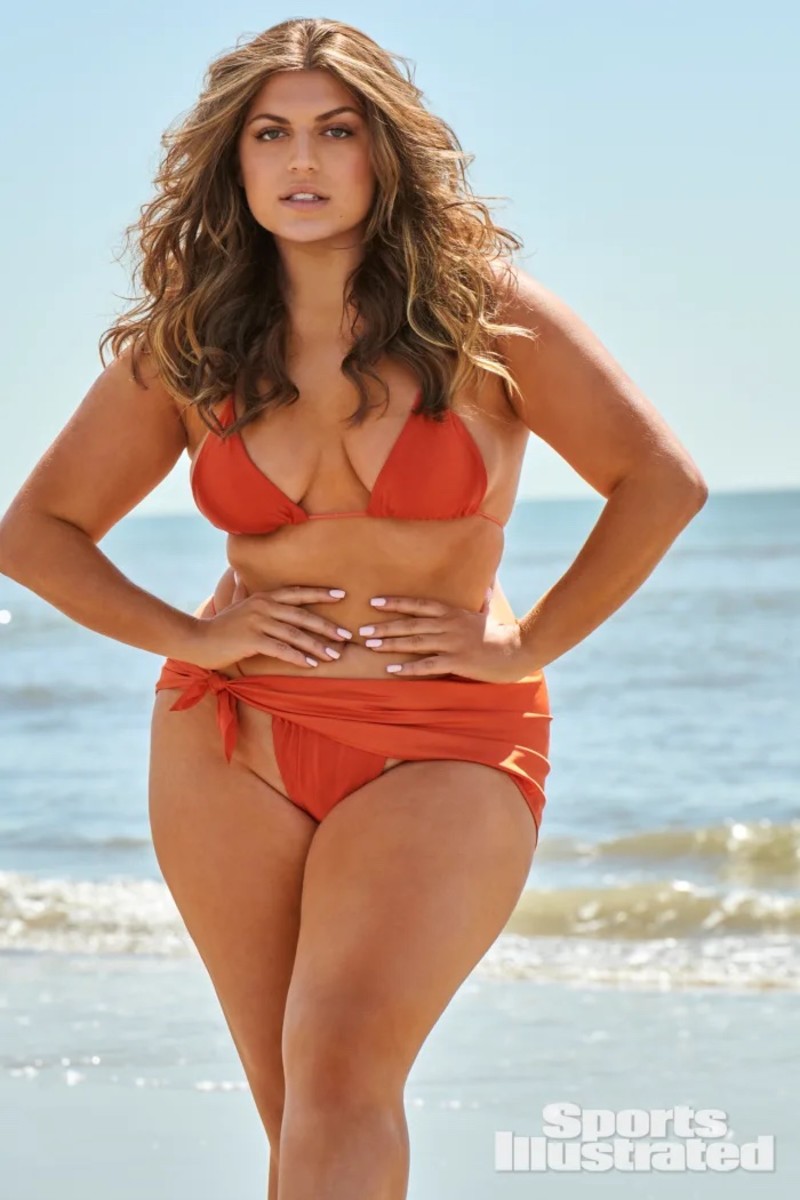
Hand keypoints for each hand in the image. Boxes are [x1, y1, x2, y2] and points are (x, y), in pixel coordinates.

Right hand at [184, 578, 352, 669]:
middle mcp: (263, 606)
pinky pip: (281, 649)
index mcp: (264, 597)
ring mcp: (257, 622)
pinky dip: (297, 657)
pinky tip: (310, 665)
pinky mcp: (252, 639)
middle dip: (327, 626)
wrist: (198, 640)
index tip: (342, 595)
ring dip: (317, 646)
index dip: (320, 593)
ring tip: (334, 656)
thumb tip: (249, 580)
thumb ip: (253, 598)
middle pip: (302, 615)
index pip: (297, 593)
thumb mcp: (241, 607)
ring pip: (295, 634)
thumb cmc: (222, 627)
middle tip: (346, 635)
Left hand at [358, 594, 532, 682]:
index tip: (374, 603)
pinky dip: (408, 667)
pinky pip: (428, 664)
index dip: (395, 603)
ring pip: (415, 641)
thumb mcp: (487, 613)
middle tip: (362, 630)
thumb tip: (489, 584)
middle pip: (410, 623)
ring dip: (390, 644)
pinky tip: (391, 669)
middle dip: (385, 626)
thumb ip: (482, 599)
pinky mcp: (457, 661)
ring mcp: (452, 643)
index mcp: (451, 612)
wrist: (517, 650)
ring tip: (370, 646)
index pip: (418, 605)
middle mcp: (448, 625)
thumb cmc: (500, 633)